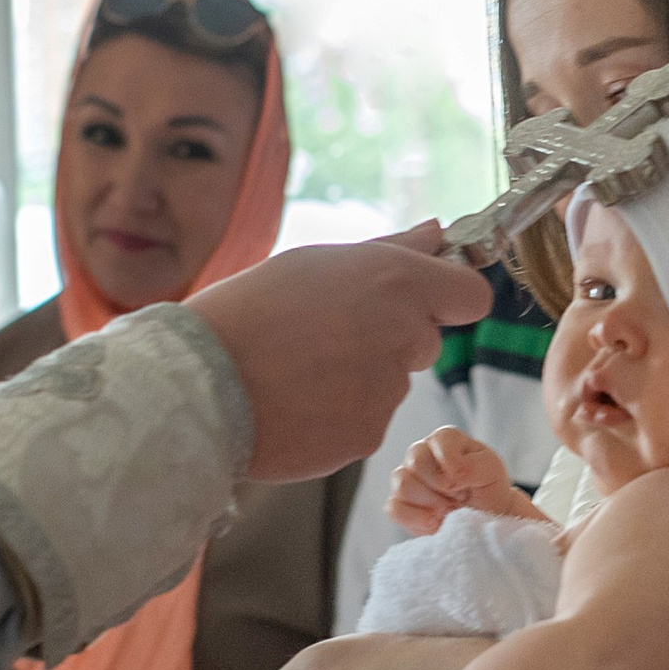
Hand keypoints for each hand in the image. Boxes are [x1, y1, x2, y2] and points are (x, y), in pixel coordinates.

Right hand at [187, 226, 491, 482]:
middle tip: (326, 336)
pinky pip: (366, 421)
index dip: (449, 298)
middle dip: (391, 339)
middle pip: (426, 342)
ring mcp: (389, 392)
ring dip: (361, 378)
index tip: (422, 301)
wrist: (197, 386)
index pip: (470, 295)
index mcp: (396, 282)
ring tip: (299, 370)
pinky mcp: (368, 436)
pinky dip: (340, 415)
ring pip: (392, 383)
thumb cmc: (247, 312)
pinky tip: (296, 403)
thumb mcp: (314, 262)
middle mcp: (404, 336)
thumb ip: (389, 251)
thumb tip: (437, 232)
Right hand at [389, 427, 537, 533]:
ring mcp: (406, 478)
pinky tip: (435, 522)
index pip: (438, 442)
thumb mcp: (490, 469)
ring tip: (450, 510)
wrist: (486, 516)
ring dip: (432, 503)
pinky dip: (417, 519)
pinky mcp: (399, 504)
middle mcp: (420, 453)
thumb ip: (470, 466)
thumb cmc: (488, 487)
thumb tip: (447, 478)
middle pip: (416, 462)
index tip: (467, 483)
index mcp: (443, 440)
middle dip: (442, 486)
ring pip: (403, 485)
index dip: (454, 467)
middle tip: (459, 497)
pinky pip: (393, 508)